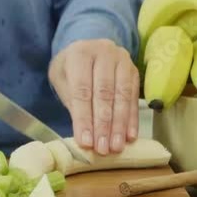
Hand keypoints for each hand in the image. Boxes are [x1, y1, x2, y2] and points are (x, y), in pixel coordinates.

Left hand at [49, 39, 138, 154]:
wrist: (87, 47)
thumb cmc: (71, 68)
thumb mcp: (62, 80)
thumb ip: (73, 103)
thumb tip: (85, 137)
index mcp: (80, 54)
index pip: (82, 90)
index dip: (84, 118)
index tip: (86, 142)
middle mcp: (104, 53)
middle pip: (104, 93)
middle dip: (103, 124)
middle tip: (102, 149)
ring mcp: (122, 60)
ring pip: (122, 95)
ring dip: (119, 124)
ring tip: (116, 146)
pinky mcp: (134, 70)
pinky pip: (133, 97)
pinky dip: (131, 119)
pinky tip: (129, 136)